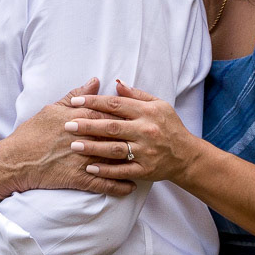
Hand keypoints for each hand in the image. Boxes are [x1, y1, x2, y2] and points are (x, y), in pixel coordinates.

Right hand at [0, 78, 137, 197]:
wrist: (15, 161)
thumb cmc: (31, 134)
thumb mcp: (51, 109)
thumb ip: (76, 96)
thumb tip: (95, 81)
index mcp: (79, 118)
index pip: (110, 113)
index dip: (126, 115)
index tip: (138, 116)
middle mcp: (84, 138)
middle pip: (117, 135)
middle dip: (135, 137)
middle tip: (150, 139)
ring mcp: (83, 159)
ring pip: (115, 160)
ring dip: (132, 163)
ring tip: (146, 163)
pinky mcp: (79, 178)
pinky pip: (104, 184)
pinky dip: (120, 186)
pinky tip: (131, 187)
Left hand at [63, 80, 203, 185]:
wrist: (186, 155)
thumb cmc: (169, 126)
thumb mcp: (158, 105)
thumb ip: (136, 95)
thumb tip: (116, 83)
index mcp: (147, 112)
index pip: (116, 104)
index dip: (94, 102)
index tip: (75, 102)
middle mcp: (146, 131)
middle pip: (112, 127)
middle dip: (88, 125)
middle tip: (67, 124)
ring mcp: (146, 152)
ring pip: (115, 149)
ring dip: (93, 147)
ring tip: (74, 145)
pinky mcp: (145, 170)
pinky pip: (122, 170)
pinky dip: (105, 171)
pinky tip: (89, 168)